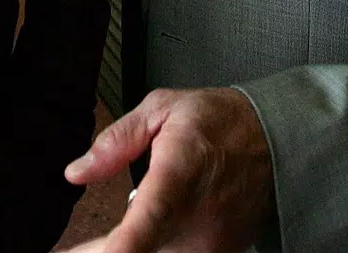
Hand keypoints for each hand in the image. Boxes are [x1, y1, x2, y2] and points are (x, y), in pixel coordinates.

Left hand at [62, 87, 274, 252]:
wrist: (276, 142)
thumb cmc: (221, 122)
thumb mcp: (163, 109)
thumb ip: (117, 141)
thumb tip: (78, 171)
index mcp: (180, 174)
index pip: (150, 220)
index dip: (124, 246)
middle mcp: (197, 218)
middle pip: (140, 252)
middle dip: (100, 251)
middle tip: (71, 250)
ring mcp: (210, 245)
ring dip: (125, 249)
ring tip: (102, 241)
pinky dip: (149, 249)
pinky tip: (136, 240)